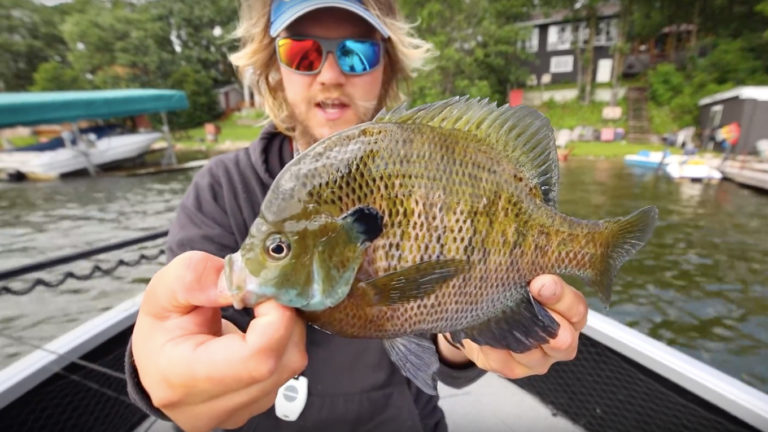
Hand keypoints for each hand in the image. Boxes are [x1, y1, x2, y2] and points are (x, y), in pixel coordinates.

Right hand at [131, 251, 307, 431]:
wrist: (158, 361)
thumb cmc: (161, 328)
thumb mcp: (164, 290)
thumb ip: (196, 278)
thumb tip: (242, 281)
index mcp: (183, 379)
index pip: (257, 357)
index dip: (275, 316)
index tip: (262, 288)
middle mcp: (214, 406)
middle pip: (283, 360)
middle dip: (284, 316)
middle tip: (264, 292)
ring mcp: (239, 411)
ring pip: (291, 364)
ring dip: (287, 327)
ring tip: (260, 307)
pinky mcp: (256, 405)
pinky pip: (289, 368)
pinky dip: (285, 340)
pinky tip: (263, 327)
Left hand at [436, 274, 586, 377]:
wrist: (480, 317)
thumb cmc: (508, 293)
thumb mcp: (520, 277)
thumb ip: (527, 272)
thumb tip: (518, 258)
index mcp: (568, 314)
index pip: (576, 308)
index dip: (561, 296)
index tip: (541, 283)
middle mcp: (559, 341)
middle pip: (565, 340)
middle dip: (548, 323)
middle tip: (530, 307)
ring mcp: (538, 360)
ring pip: (532, 354)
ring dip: (515, 335)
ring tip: (499, 317)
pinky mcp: (513, 369)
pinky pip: (505, 362)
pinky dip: (493, 348)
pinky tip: (485, 336)